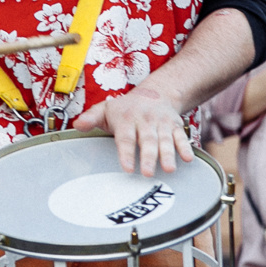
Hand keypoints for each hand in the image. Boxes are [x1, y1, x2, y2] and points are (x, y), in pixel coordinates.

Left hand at [74, 85, 192, 174]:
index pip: (126, 138)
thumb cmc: (126, 107)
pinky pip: (181, 137)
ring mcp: (162, 124)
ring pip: (165, 140)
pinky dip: (185, 148)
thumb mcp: (105, 109)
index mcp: (127, 118)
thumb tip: (78, 125)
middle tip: (148, 174)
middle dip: (149, 157)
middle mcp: (146, 121)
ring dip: (168, 155)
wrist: (155, 93)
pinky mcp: (175, 126)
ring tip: (169, 169)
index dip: (127, 153)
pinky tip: (188, 159)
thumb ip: (91, 118)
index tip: (128, 168)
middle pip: (147, 141)